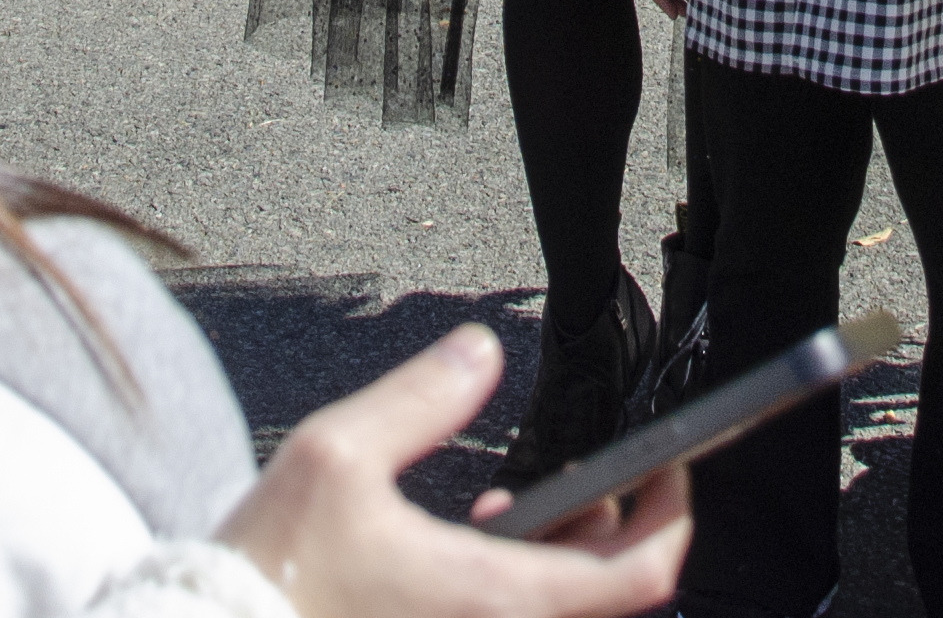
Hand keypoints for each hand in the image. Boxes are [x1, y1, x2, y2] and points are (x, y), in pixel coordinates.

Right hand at [216, 327, 690, 613]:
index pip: (639, 574)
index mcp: (494, 597)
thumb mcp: (336, 456)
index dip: (672, 516)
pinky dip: (521, 580)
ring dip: (569, 556)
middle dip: (617, 527)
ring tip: (523, 505)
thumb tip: (479, 352)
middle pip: (613, 596)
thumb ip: (420, 397)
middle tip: (600, 479)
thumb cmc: (270, 573)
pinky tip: (472, 541)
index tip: (670, 469)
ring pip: (564, 611)